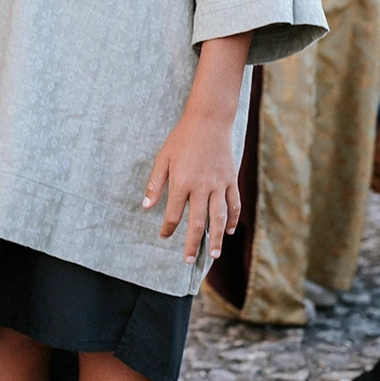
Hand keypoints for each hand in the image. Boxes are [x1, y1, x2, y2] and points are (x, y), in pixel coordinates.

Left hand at [144, 110, 240, 265]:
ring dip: (216, 238)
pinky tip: (229, 230)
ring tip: (214, 255)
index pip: (173, 214)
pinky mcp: (230, 179)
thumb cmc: (181, 139)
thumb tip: (146, 206)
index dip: (168, 228)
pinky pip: (233, 203)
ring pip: (219, 217)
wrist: (209, 120)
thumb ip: (155, 184)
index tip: (164, 236)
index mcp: (181, 182)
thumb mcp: (162, 158)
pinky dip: (233, 218)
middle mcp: (200, 187)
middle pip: (198, 222)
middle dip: (193, 243)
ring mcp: (218, 184)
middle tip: (189, 260)